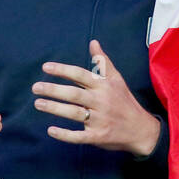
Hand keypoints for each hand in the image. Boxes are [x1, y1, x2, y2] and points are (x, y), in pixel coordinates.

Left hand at [33, 40, 161, 156]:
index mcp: (105, 87)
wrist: (142, 129)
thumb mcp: (117, 79)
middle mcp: (102, 101)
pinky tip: (51, 130)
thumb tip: (93, 42)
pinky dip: (64, 134)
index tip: (46, 67)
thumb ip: (103, 62)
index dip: (63, 70)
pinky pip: (78, 136)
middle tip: (36, 87)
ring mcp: (100, 120)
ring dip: (55, 108)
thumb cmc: (125, 102)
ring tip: (38, 103)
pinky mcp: (98, 136)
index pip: (81, 75)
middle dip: (53, 90)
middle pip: (74, 94)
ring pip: (74, 113)